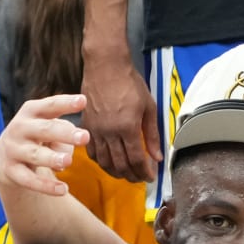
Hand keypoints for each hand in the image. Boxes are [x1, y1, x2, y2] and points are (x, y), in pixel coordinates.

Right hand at [0, 95, 89, 197]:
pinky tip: (63, 190)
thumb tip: (65, 152)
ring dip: (52, 158)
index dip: (65, 103)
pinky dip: (46, 186)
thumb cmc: (37, 138)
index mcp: (30, 112)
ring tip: (68, 161)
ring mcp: (13, 150)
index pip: (49, 106)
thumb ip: (61, 132)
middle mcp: (19, 128)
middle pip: (44, 130)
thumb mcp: (48, 129)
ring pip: (35, 155)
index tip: (83, 101)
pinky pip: (30, 180)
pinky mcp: (10, 171)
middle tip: (85, 137)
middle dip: (65, 133)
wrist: (5, 159)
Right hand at [81, 52, 159, 182]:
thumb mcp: (149, 107)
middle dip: (131, 176)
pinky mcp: (86, 125)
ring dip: (116, 172)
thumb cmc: (130, 83)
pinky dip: (100, 161)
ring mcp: (95, 130)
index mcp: (127, 127)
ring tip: (125, 174)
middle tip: (140, 178)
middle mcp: (109, 132)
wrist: (105, 65)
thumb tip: (157, 157)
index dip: (144, 172)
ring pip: (104, 161)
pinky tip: (108, 162)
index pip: (136, 160)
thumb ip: (152, 135)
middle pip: (120, 164)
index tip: (150, 177)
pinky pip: (91, 151)